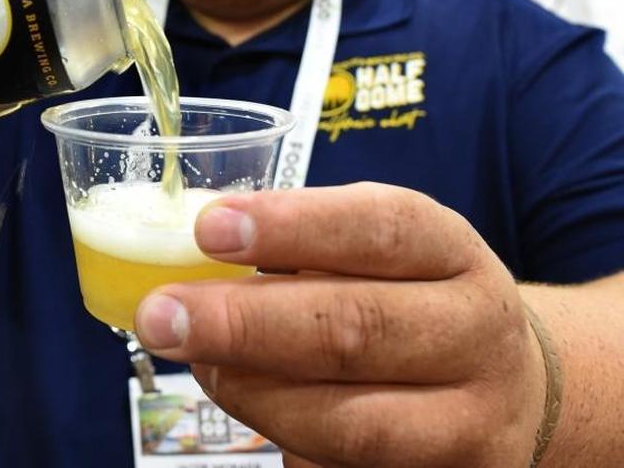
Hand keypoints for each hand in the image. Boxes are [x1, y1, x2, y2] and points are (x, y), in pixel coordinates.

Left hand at [134, 182, 545, 466]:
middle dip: (243, 325)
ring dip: (252, 395)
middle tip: (160, 316)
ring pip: (353, 421)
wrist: (508, 383)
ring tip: (196, 365)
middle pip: (357, 330)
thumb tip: (190, 267)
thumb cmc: (408, 298)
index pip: (376, 228)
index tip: (208, 228)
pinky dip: (287, 441)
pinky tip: (246, 408)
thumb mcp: (374, 252)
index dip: (289, 227)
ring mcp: (472, 422)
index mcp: (449, 250)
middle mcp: (475, 333)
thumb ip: (299, 252)